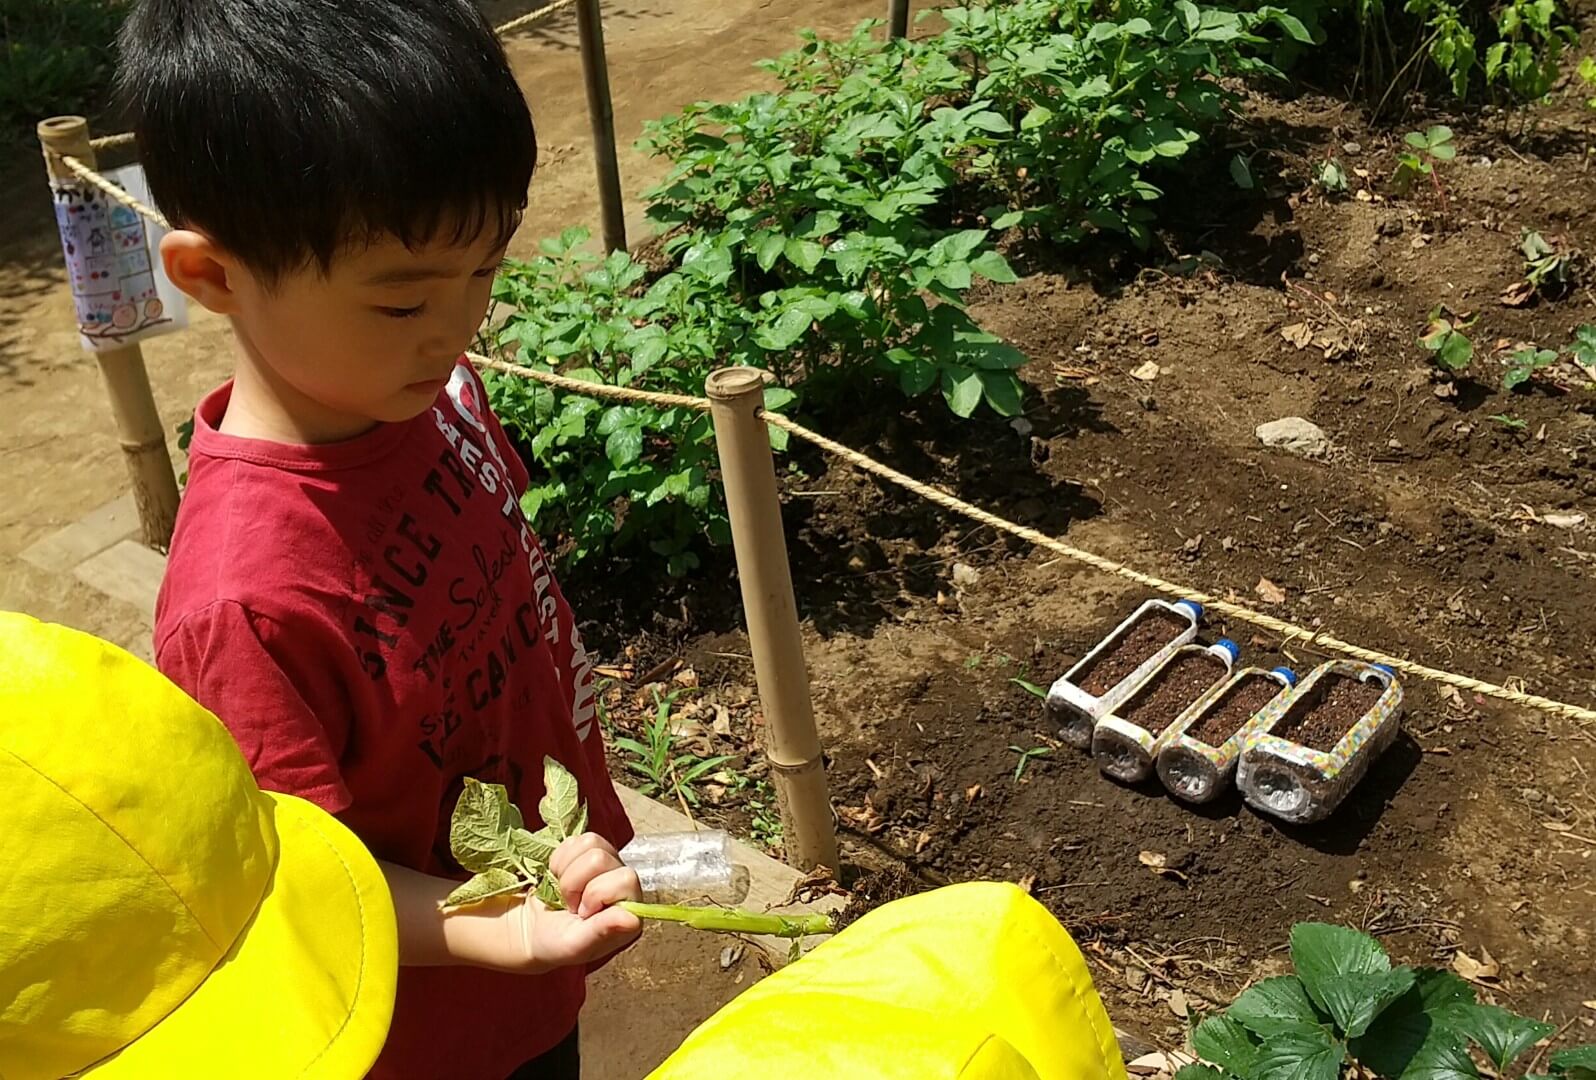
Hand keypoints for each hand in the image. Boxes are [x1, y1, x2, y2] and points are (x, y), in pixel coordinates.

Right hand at [520, 833, 642, 969]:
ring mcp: (608, 863)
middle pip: (600, 858)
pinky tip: (559, 879)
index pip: (624, 879)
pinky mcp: (589, 851)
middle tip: (571, 905)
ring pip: (590, 843)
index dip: (596, 894)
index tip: (582, 914)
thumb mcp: (577, 945)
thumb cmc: (558, 943)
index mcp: (630, 908)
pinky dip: (559, 860)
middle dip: (574, 883)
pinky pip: (575, 840)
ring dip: (567, 870)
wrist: (535, 931)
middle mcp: (624, 882)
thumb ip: (603, 930)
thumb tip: (632, 920)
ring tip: (565, 892)